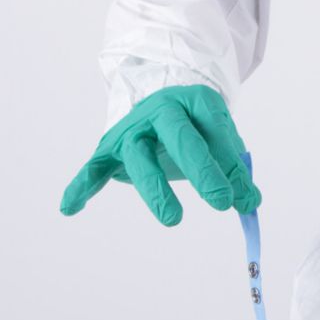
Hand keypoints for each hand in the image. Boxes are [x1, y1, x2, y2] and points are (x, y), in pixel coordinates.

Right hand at [60, 85, 260, 225]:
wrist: (159, 100)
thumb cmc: (195, 126)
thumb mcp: (220, 139)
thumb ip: (234, 168)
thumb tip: (250, 204)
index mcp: (194, 101)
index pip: (216, 131)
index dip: (233, 165)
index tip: (247, 200)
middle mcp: (161, 110)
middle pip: (180, 138)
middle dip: (202, 170)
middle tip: (221, 202)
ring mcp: (132, 129)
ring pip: (140, 157)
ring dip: (156, 189)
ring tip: (174, 220)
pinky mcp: (110, 148)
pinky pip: (93, 168)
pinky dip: (81, 186)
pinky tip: (69, 207)